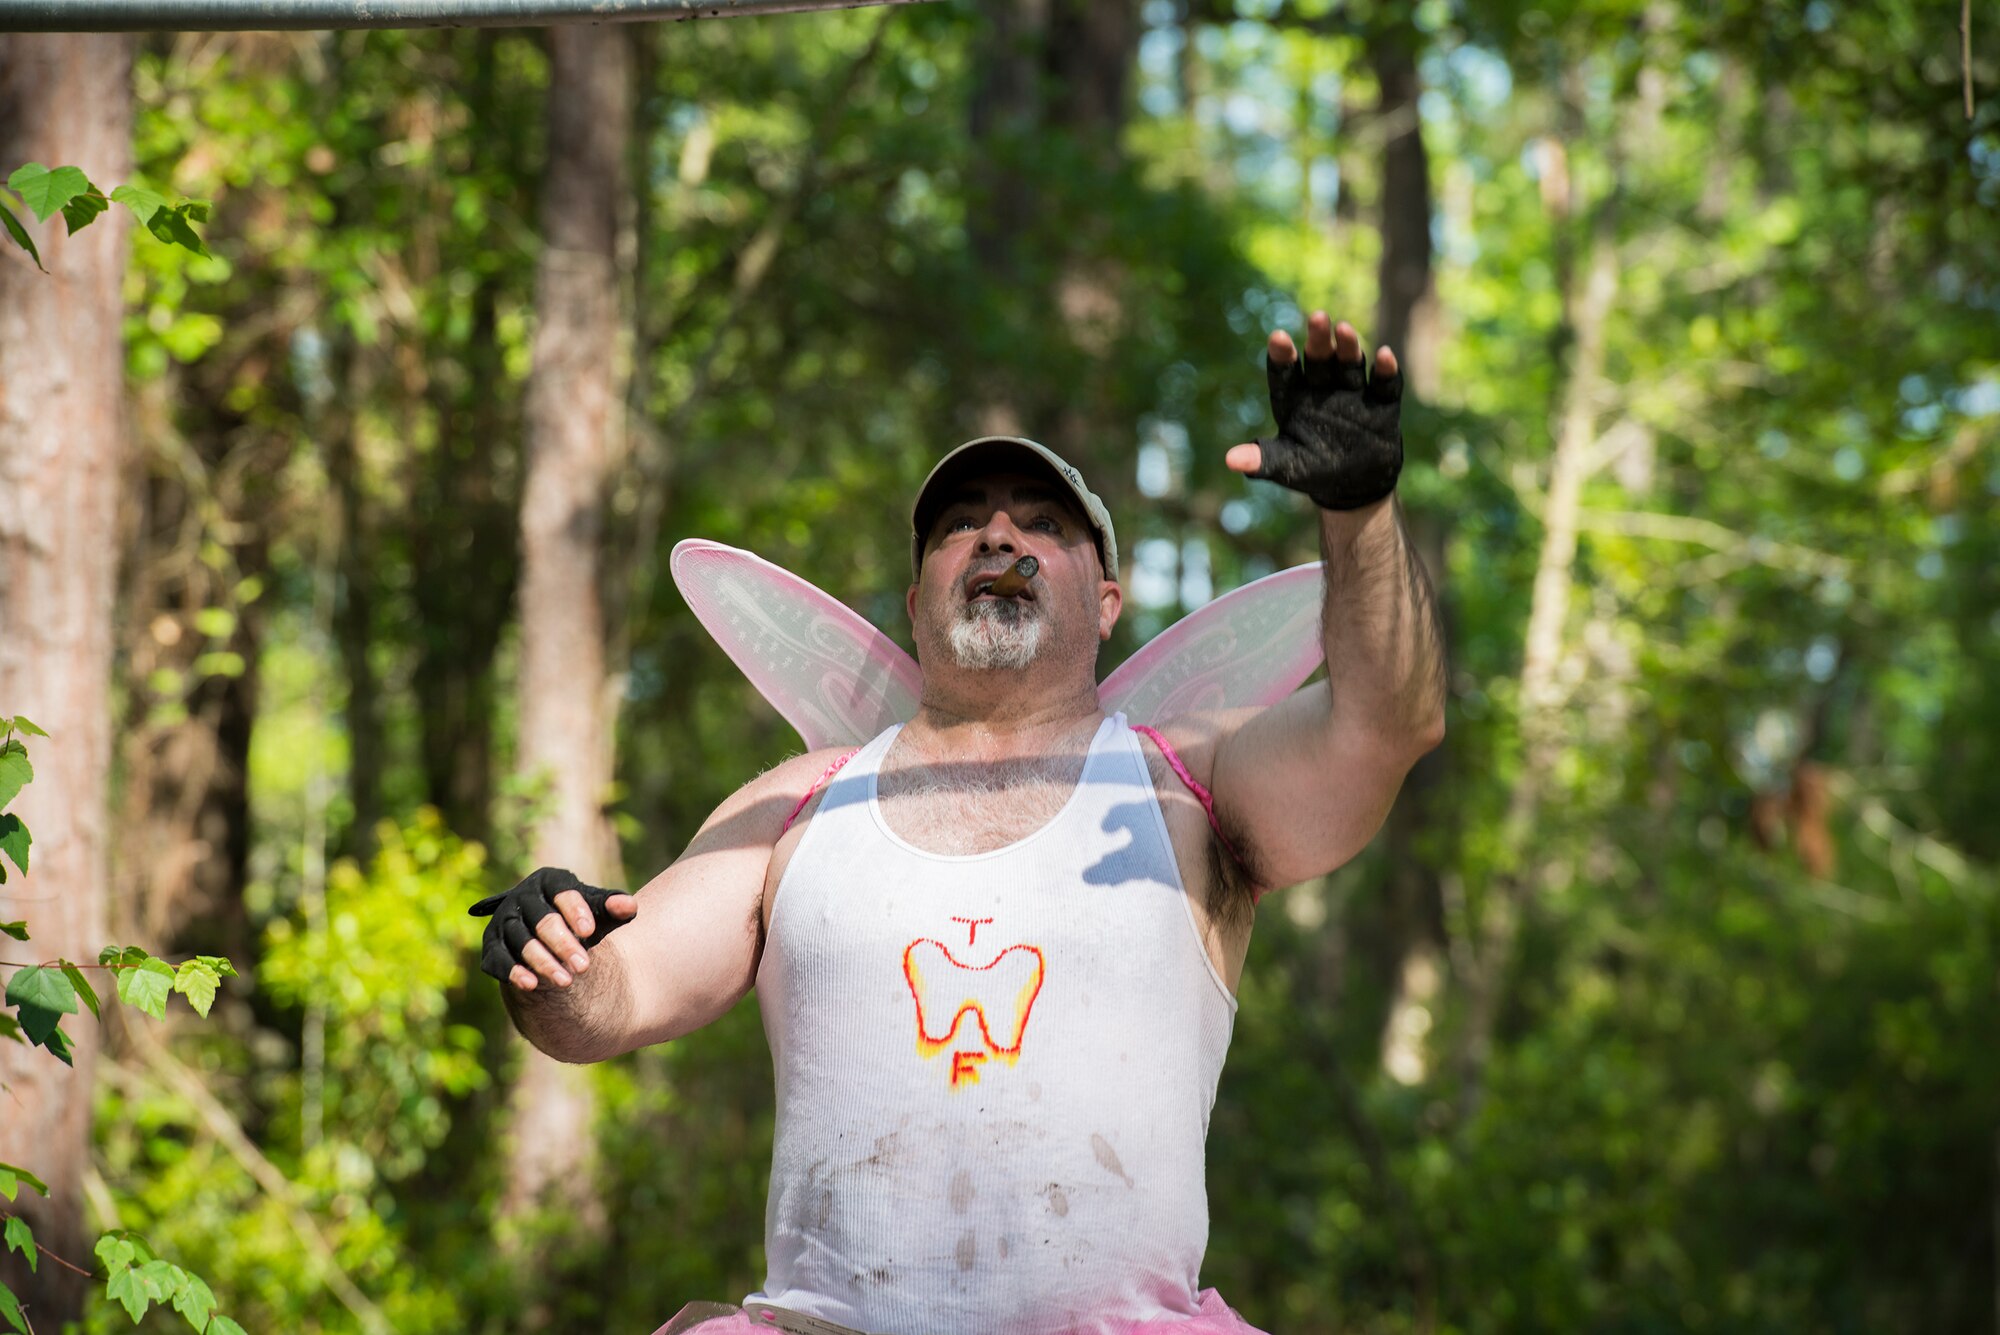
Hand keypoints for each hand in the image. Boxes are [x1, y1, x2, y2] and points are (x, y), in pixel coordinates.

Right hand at [469, 866, 637, 991]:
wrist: (550, 938)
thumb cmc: (578, 919)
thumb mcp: (597, 912)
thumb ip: (613, 907)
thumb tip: (629, 906)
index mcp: (549, 881)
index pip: (561, 892)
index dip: (575, 910)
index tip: (590, 930)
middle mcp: (522, 897)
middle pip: (543, 921)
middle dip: (564, 944)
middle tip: (584, 967)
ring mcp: (504, 921)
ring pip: (522, 942)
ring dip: (543, 962)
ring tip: (566, 981)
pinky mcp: (492, 945)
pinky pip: (498, 959)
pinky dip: (513, 972)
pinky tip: (531, 985)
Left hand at [1227, 311, 1402, 510]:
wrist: (1355, 485)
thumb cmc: (1314, 470)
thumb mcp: (1288, 467)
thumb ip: (1263, 460)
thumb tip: (1230, 461)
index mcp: (1295, 398)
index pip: (1285, 373)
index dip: (1281, 356)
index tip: (1278, 337)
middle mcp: (1323, 387)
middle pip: (1319, 359)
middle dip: (1318, 340)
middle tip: (1317, 316)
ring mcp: (1353, 392)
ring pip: (1349, 363)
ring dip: (1348, 347)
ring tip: (1345, 328)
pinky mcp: (1382, 403)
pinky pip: (1384, 384)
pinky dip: (1385, 371)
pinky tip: (1385, 355)